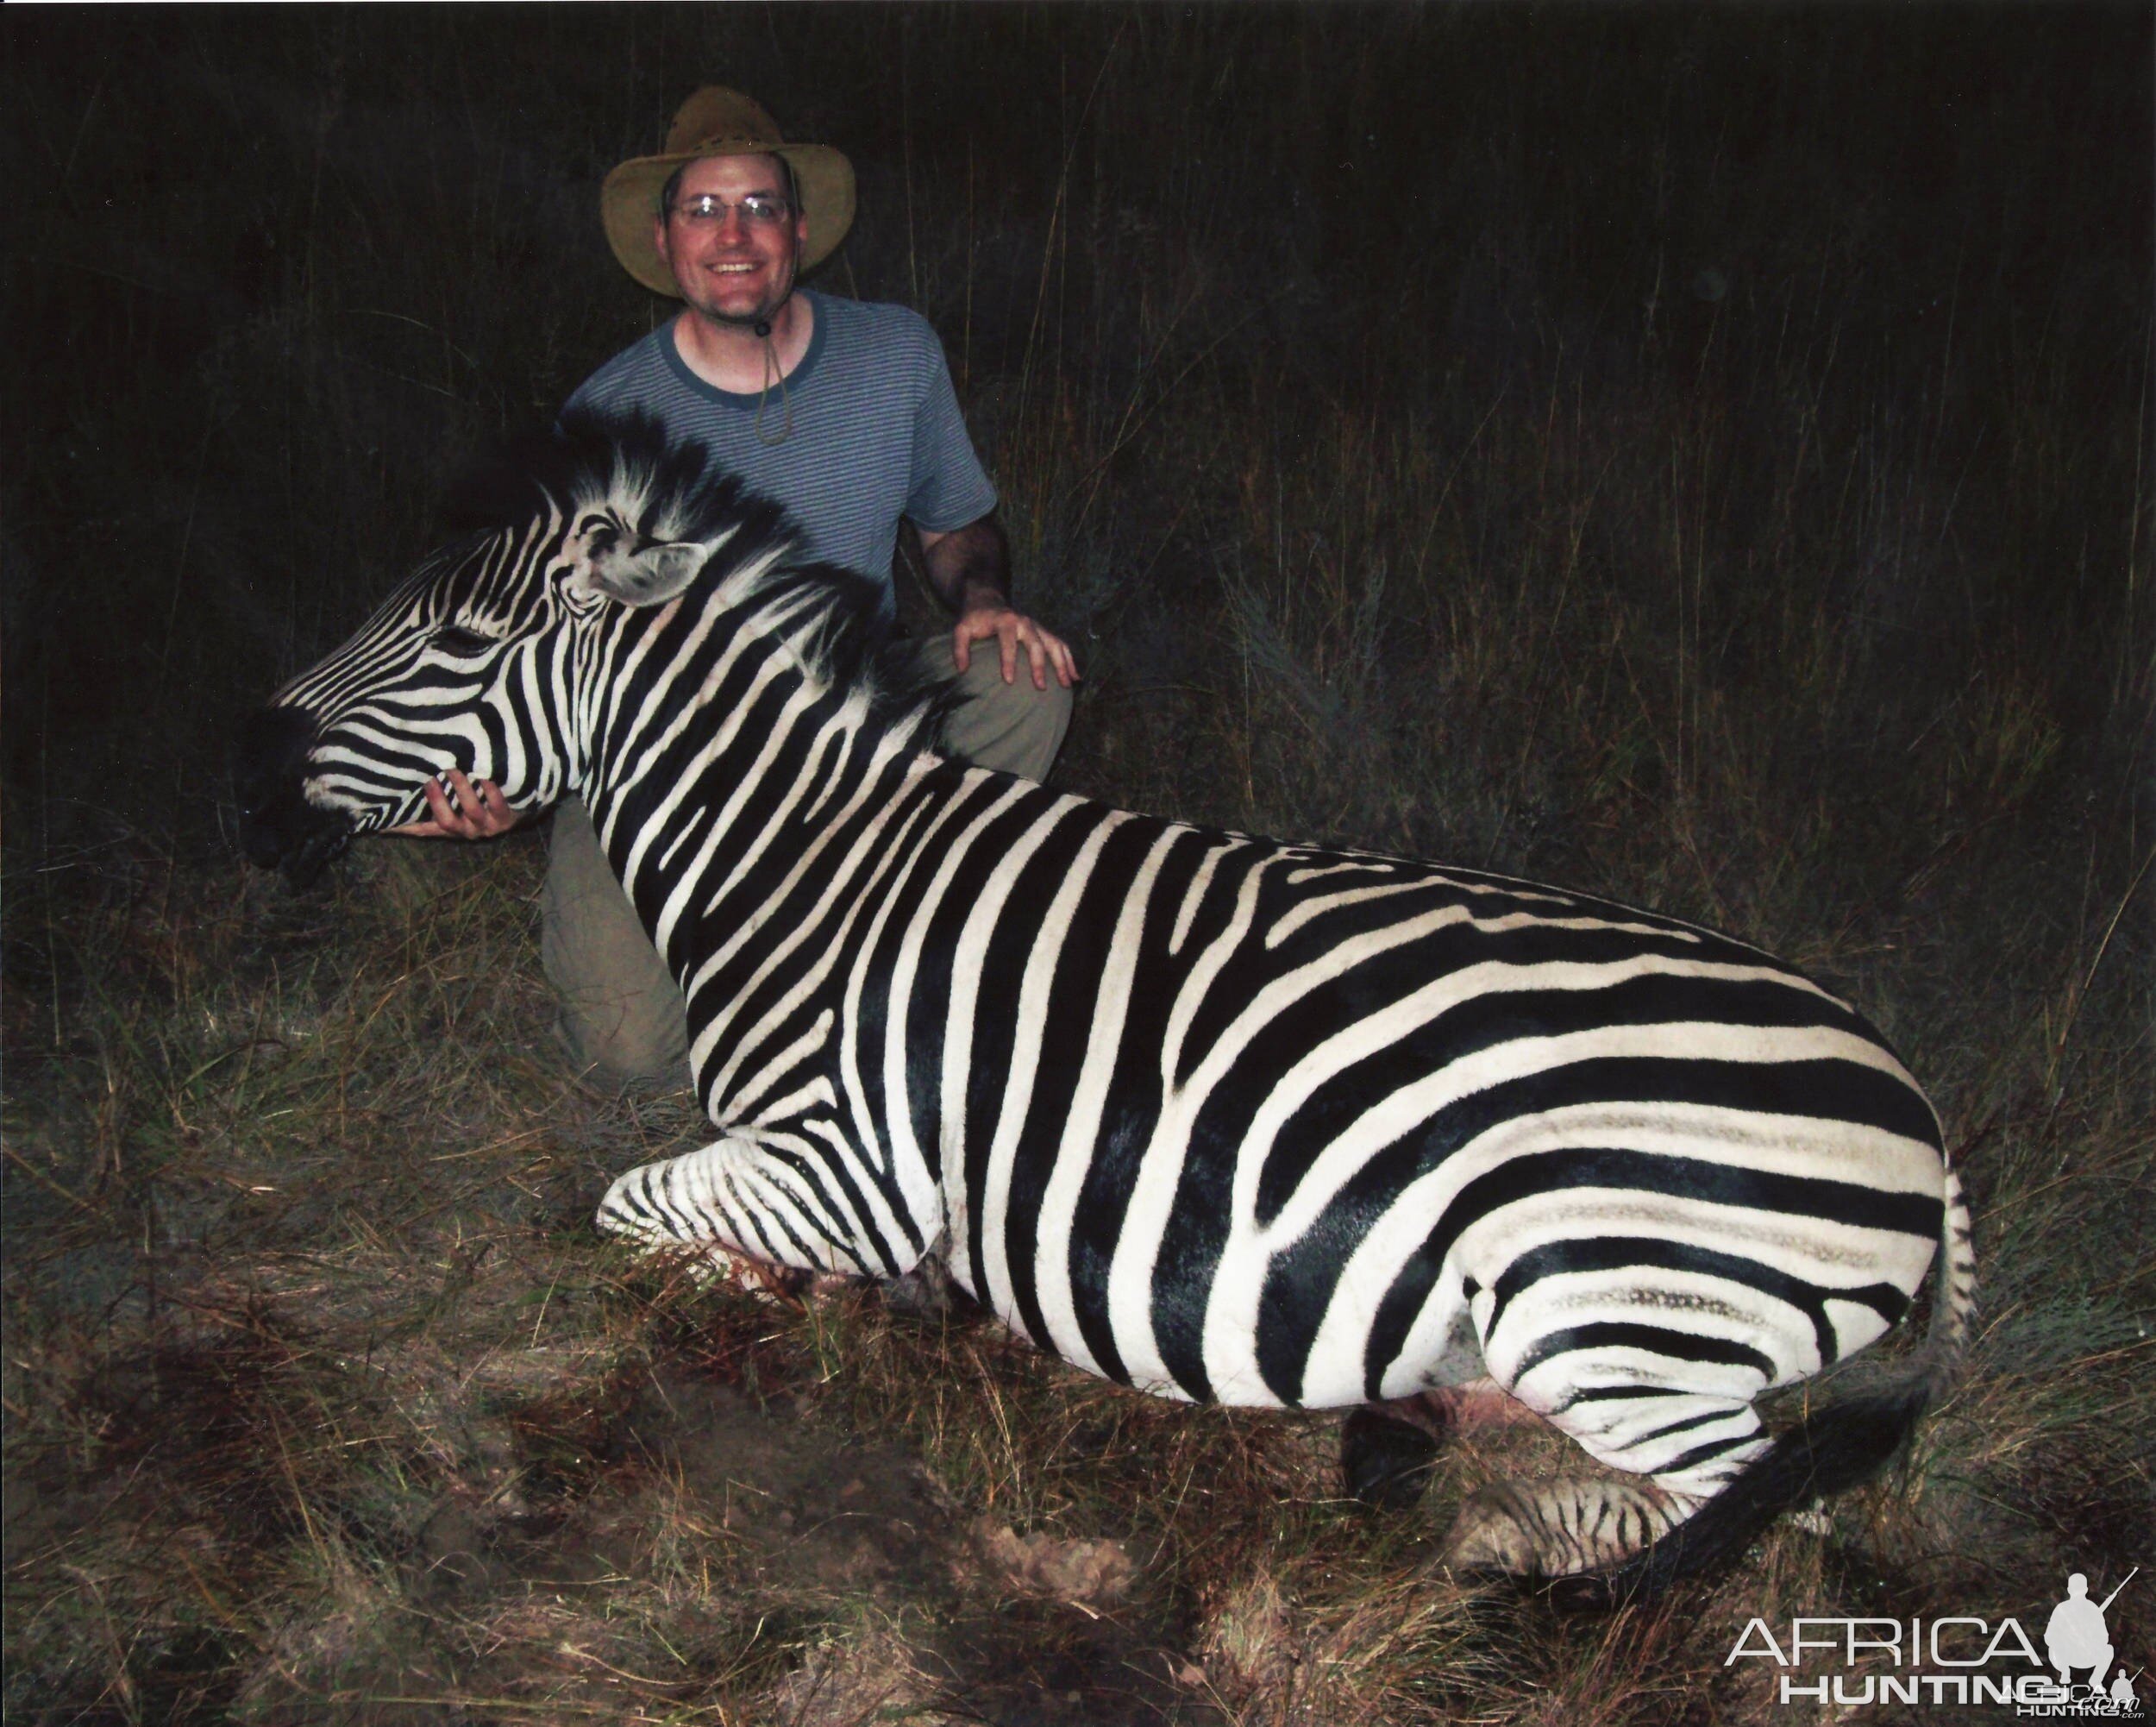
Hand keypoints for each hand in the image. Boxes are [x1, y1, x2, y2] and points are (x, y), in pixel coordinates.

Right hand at [389, 770, 521, 839]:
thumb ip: (430, 799)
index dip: (404, 827)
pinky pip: (498, 804)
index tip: (383, 820)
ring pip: (472, 811)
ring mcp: (488, 826)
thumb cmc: (481, 800)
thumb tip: (397, 795)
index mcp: (451, 828)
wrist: (521, 808)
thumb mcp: (455, 802)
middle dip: (437, 798)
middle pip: (447, 822)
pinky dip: (490, 788)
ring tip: (455, 767)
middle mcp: (467, 830)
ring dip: (462, 788)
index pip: (423, 830)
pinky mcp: (507, 818)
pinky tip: (484, 773)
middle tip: (430, 775)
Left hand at [951, 603, 1079, 690]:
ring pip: (1054, 643)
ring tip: (1067, 684)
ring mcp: (1037, 627)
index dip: (1009, 661)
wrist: (988, 601)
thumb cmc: (975, 620)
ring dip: (1062, 663)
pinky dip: (1069, 660)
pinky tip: (1075, 677)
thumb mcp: (961, 629)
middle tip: (1040, 687)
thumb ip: (959, 648)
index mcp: (1005, 621)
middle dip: (1039, 665)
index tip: (1009, 681)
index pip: (1008, 642)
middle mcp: (1025, 622)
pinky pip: (1060, 645)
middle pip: (1036, 644)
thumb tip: (962, 670)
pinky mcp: (1043, 631)